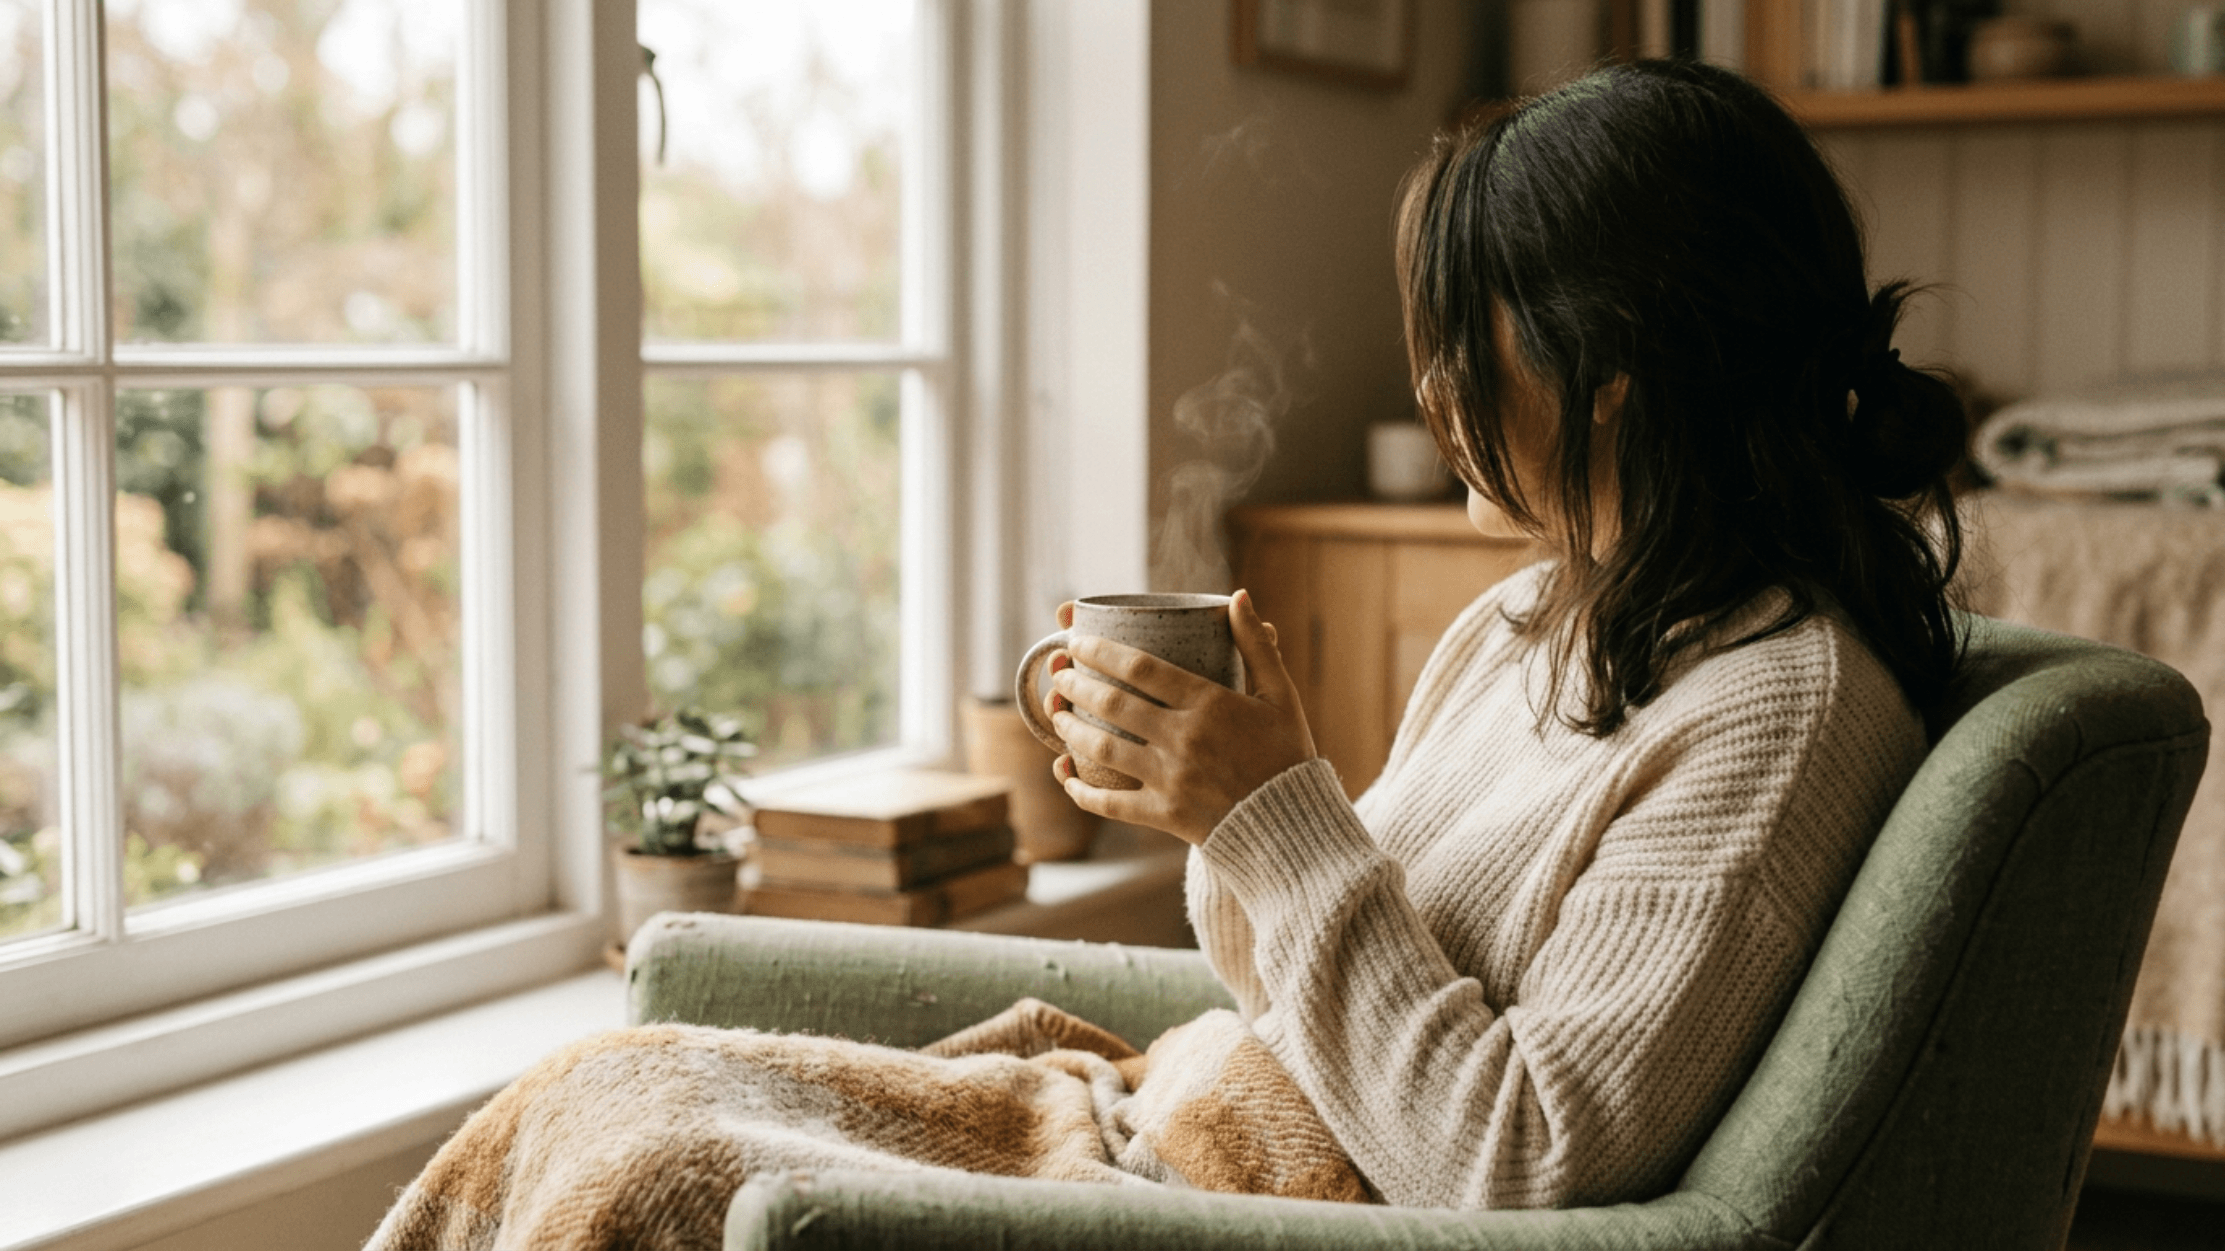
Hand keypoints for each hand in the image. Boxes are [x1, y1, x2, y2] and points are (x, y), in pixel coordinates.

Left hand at [1046, 589, 1316, 845]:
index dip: (1100, 651)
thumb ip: (1257, 645)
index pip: (1140, 668)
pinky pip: (1110, 803)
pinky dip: (1080, 789)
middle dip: (1076, 685)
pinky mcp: (1165, 815)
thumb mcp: (1280, 694)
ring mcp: (1171, 779)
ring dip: (1070, 728)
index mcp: (1209, 703)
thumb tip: (1239, 595)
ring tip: (1055, 714)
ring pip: (1103, 749)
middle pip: (1113, 704)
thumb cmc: (1286, 754)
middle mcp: (1184, 738)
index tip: (1077, 641)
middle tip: (1058, 674)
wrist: (1293, 826)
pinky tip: (1064, 773)